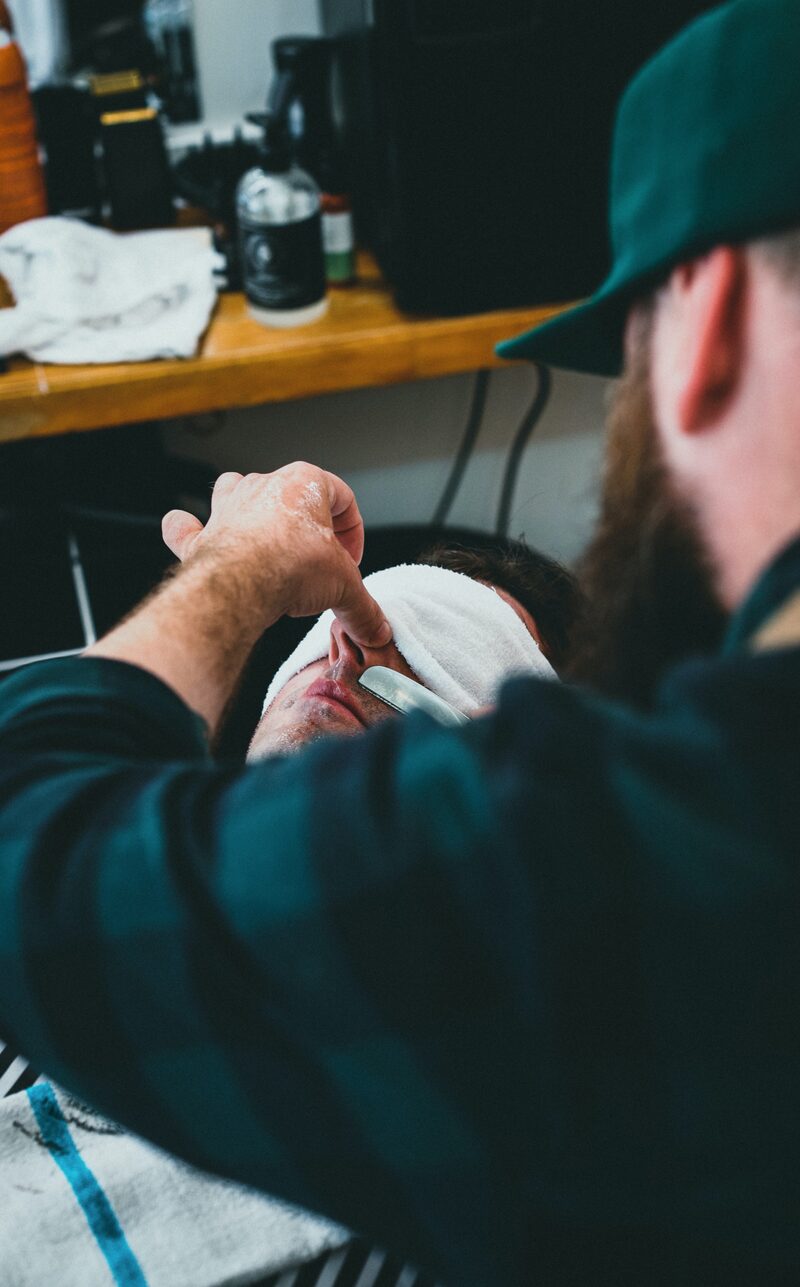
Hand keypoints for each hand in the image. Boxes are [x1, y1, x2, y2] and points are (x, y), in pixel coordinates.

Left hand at [162, 464, 391, 648]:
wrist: (240, 585)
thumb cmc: (290, 567)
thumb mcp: (344, 588)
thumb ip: (363, 608)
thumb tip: (377, 630)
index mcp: (304, 483)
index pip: (341, 496)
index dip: (353, 531)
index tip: (351, 560)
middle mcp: (263, 487)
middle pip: (292, 496)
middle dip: (308, 529)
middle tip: (318, 564)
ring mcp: (228, 509)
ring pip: (238, 492)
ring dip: (251, 512)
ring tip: (266, 543)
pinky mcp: (200, 537)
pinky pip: (186, 525)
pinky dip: (187, 529)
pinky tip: (190, 532)